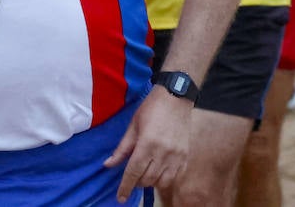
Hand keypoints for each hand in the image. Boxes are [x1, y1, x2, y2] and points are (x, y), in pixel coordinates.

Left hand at [104, 87, 191, 202]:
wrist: (176, 97)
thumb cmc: (151, 108)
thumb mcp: (133, 126)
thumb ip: (122, 148)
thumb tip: (108, 164)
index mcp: (147, 144)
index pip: (134, 172)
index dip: (126, 187)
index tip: (120, 198)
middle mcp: (163, 153)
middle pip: (147, 179)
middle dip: (137, 182)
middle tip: (133, 174)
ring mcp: (177, 156)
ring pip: (162, 182)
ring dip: (151, 182)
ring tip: (146, 172)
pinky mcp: (186, 156)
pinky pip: (175, 177)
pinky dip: (165, 179)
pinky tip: (160, 172)